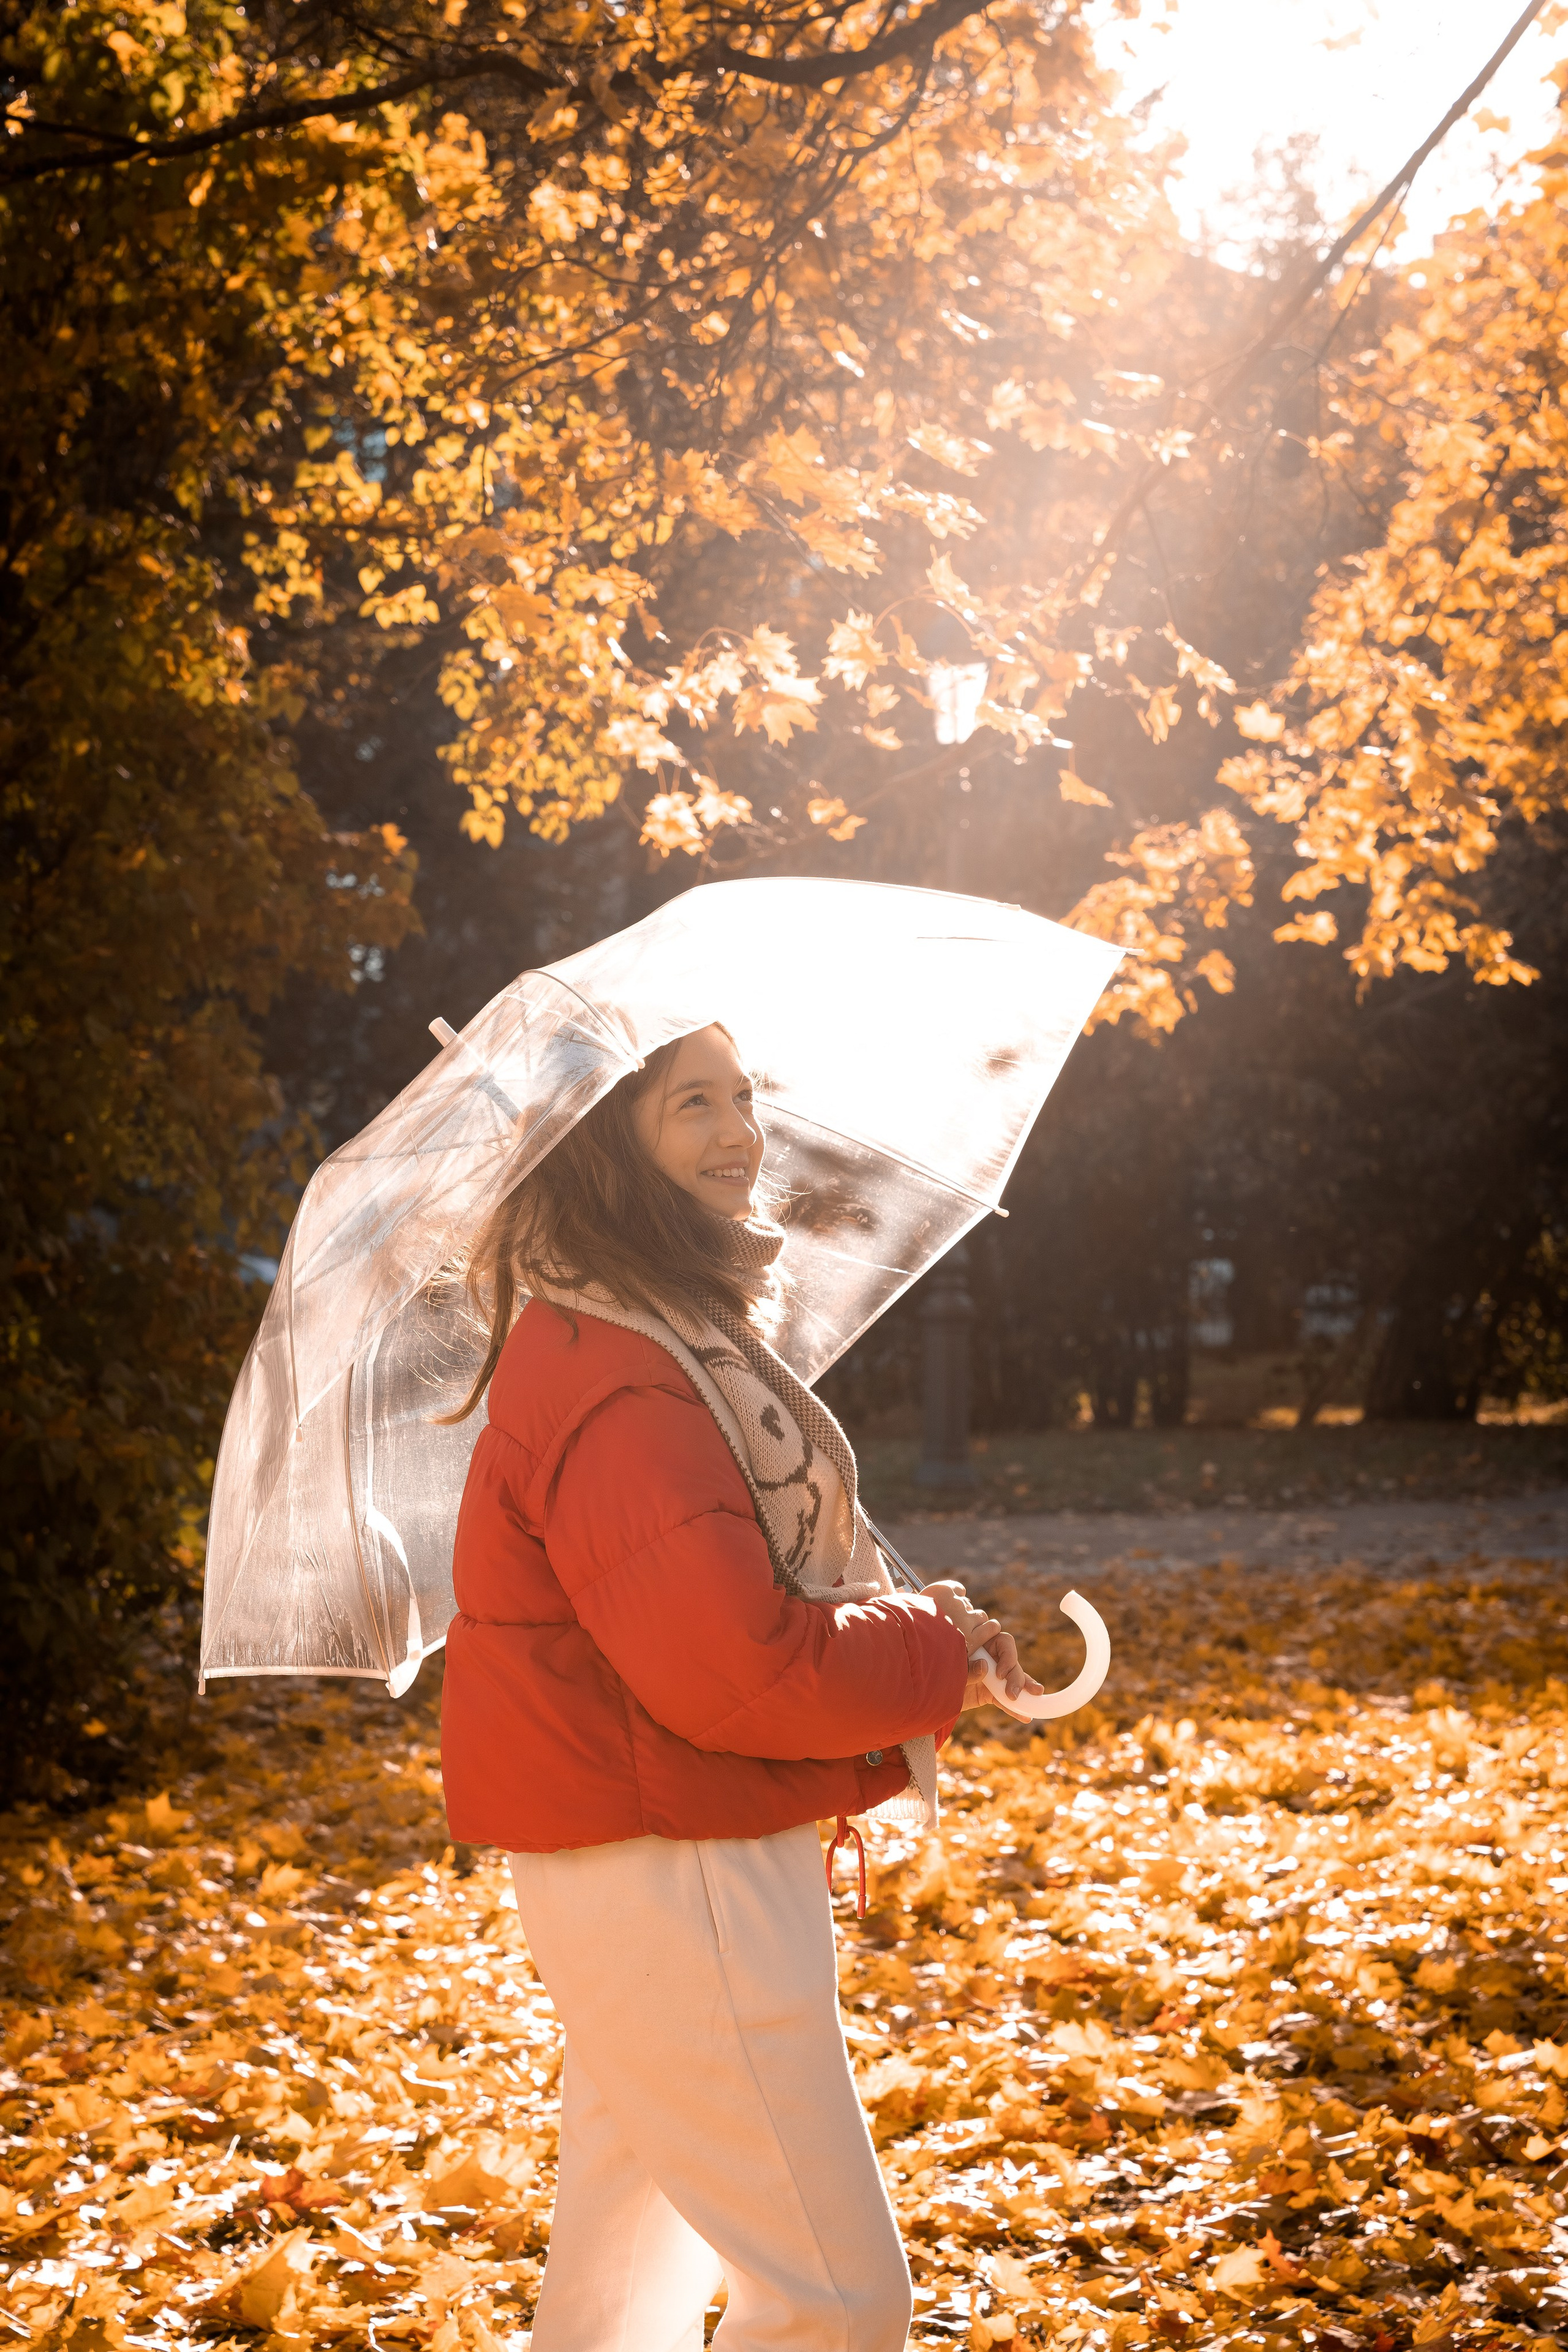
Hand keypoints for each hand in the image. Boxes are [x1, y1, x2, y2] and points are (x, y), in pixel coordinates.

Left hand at [923, 1580, 1044, 1715]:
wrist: (924, 1690)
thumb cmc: (936, 1669)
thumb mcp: (948, 1667)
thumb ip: (966, 1666)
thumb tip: (984, 1666)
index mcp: (981, 1642)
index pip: (1003, 1642)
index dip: (1007, 1656)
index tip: (1000, 1673)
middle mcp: (990, 1657)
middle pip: (1011, 1663)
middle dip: (1017, 1677)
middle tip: (1013, 1693)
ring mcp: (992, 1676)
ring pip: (1013, 1681)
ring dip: (1024, 1689)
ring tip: (1036, 1697)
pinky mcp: (989, 1693)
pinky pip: (1005, 1700)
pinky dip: (1015, 1708)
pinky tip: (1025, 1716)